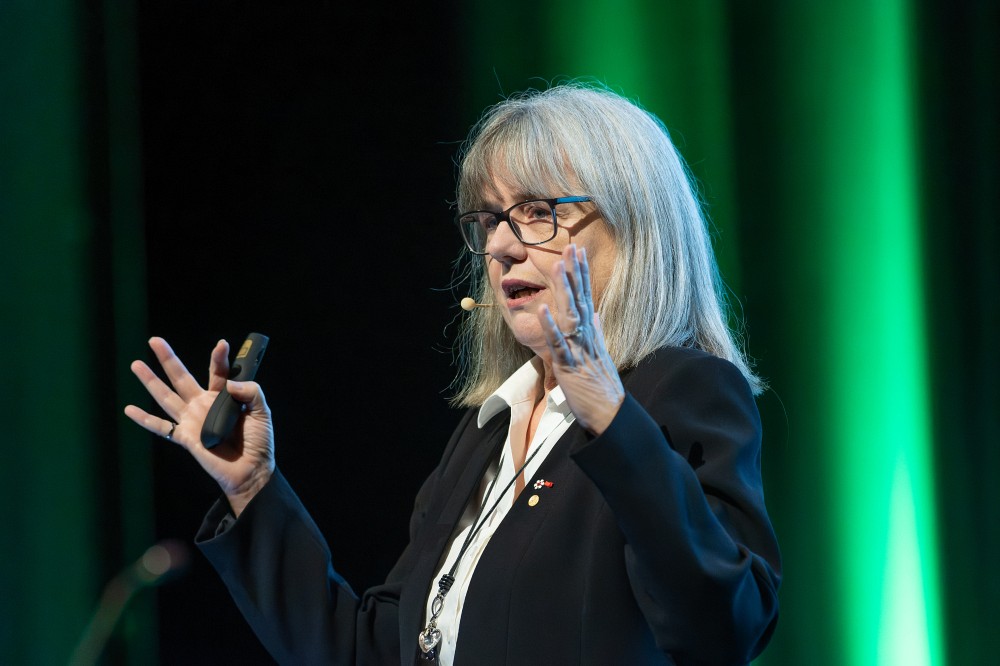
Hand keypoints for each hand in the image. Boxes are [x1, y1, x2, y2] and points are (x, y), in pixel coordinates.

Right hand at [124, 337, 274, 515]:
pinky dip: (144, 419)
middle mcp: (204, 405)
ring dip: (150, 381)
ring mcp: (192, 420)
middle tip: (154, 340)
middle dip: (168, 359)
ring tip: (136, 364)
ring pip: (166, 396)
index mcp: (224, 397)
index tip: (222, 344)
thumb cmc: (258, 442)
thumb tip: (229, 384)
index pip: (218, 372)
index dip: (219, 358)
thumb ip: (251, 392)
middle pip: (182, 377)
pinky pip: (161, 427)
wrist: (251, 470)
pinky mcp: (185, 437)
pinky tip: (129, 410)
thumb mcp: (262, 412)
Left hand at [540, 244, 624, 434]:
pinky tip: (543, 308)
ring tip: (556, 267)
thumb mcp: (599, 353)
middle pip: (580, 299)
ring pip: (570, 315)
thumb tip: (595, 314)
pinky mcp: (568, 365)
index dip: (581, 273)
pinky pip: (557, 343)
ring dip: (564, 292)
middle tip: (570, 246)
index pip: (586, 296)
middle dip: (574, 273)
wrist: (609, 412)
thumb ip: (596, 331)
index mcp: (591, 332)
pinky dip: (550, 326)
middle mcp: (586, 336)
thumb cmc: (601, 385)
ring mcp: (578, 349)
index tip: (577, 250)